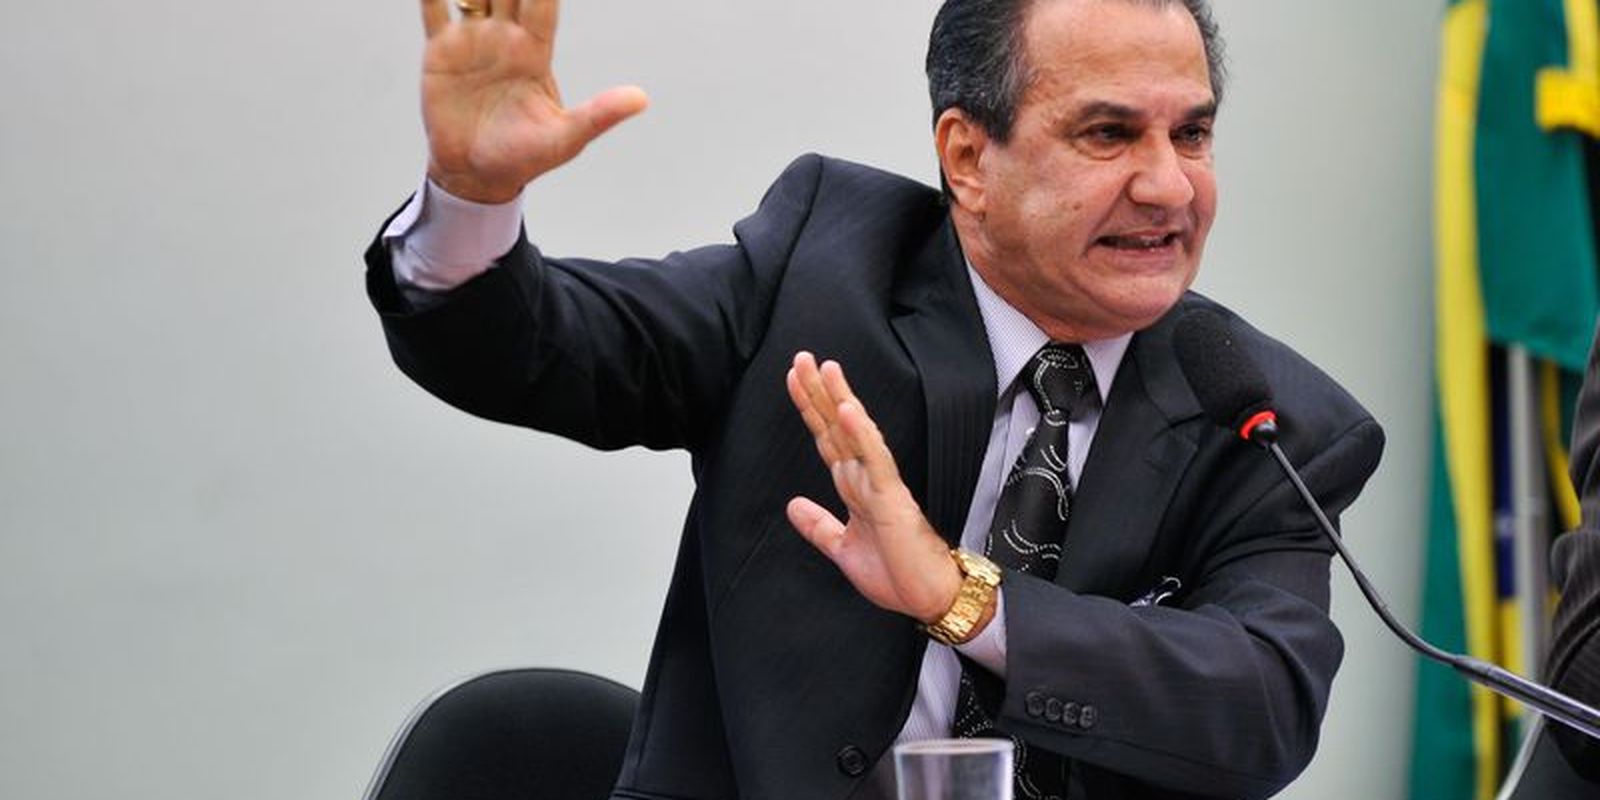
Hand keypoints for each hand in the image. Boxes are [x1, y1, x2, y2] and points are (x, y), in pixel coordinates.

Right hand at [418, 0, 648, 202]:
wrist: (475, 174)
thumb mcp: (565, 138)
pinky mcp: (441, 50)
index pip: (543, 4)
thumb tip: (641, 99)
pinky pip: (435, 9)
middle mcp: (505, 38)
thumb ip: (599, 115)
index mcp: (535, 53)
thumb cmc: (525, 158)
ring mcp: (473, 40)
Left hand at [785, 352, 962, 624]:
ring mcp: (880, 484)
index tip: (795, 378)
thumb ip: (819, 526)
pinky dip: (861, 434)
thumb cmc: (896, 574)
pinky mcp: (893, 498)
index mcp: (855, 487)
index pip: (828, 438)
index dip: (811, 408)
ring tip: (826, 367)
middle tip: (801, 356)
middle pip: (837, 426)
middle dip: (818, 392)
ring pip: (856, 433)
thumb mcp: (843, 549)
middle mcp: (867, 478)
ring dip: (841, 399)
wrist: (929, 599)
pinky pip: (875, 460)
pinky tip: (849, 409)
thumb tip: (792, 505)